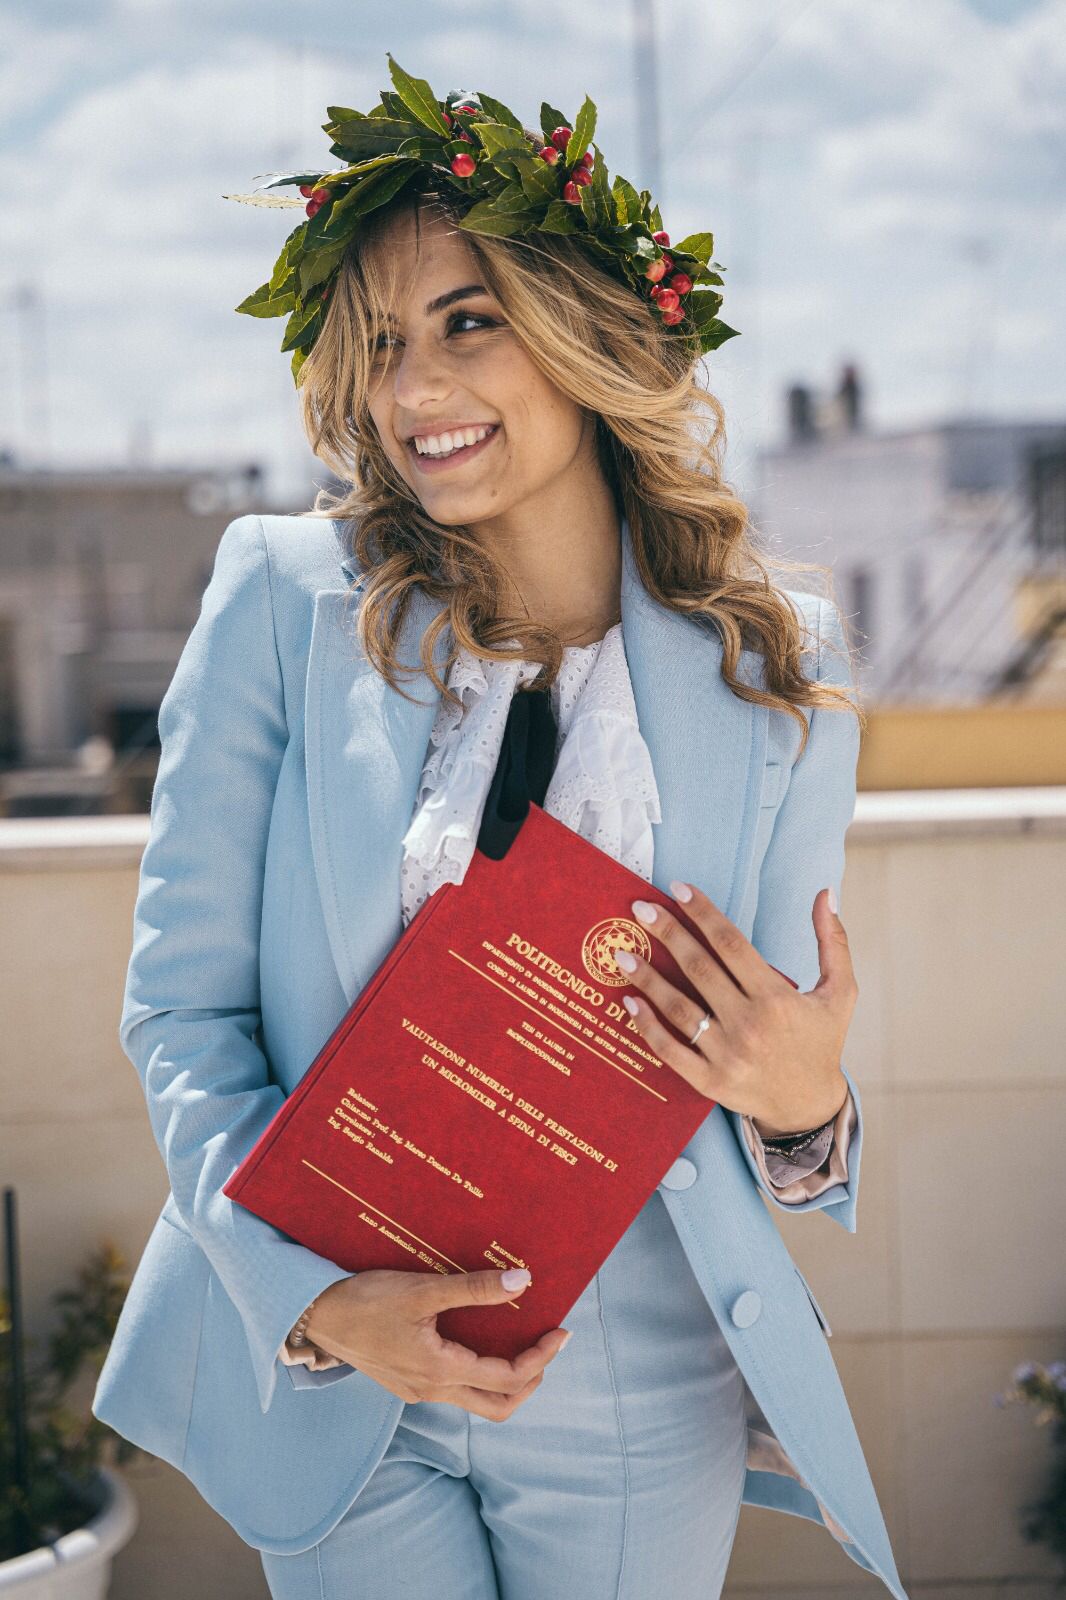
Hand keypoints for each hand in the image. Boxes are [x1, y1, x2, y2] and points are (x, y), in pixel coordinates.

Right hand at [305, 1268, 570, 1420]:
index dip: (541, 1357)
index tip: (560, 1331)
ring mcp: (419, 1391)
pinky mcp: (407, 1383)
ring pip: (478, 1401)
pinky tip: (479, 1342)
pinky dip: (480, 1374)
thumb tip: (522, 1281)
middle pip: (500, 1405)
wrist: (316, 1317)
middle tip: (549, 1345)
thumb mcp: (423, 1289)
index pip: (509, 1377)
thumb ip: (474, 1289)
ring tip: (522, 1345)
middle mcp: (433, 1389)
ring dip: (507, 1381)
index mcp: (441, 1370)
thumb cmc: (366, 1301)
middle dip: (532, 1379)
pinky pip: (456, 1389)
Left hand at [613, 881, 855, 1135]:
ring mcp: (727, 1055)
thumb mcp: (840, 992)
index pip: (731, 944)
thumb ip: (833, 941)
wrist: (809, 1107)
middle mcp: (749, 1024)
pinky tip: (630, 1002)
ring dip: (647, 978)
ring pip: (679, 1008)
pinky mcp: (709, 1081)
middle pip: (699, 969)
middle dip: (667, 934)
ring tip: (622, 954)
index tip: (678, 889)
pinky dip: (647, 1026)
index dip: (703, 913)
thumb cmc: (821, 1042)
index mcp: (776, 998)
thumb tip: (826, 893)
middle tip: (640, 909)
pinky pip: (671, 1050)